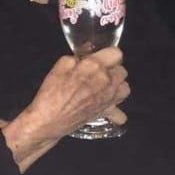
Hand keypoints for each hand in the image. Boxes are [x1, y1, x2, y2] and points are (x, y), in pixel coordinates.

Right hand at [4, 48, 129, 170]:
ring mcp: (108, 98)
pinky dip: (116, 111)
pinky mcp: (106, 112)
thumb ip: (76, 57)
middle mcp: (106, 81)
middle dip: (112, 69)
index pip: (116, 53)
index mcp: (94, 66)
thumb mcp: (59, 66)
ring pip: (125, 88)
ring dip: (117, 86)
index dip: (108, 54)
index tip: (101, 58)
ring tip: (105, 87)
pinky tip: (106, 106)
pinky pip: (120, 113)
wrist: (49, 120)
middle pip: (122, 70)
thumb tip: (85, 57)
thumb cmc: (51, 93)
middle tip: (99, 72)